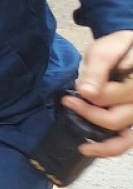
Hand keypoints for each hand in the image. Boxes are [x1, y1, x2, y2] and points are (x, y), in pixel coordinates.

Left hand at [68, 30, 132, 157]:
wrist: (132, 49)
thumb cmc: (120, 48)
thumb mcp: (107, 50)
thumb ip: (98, 70)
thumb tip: (85, 92)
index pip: (109, 97)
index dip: (87, 98)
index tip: (69, 96)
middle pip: (116, 119)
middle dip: (89, 114)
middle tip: (69, 104)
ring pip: (127, 139)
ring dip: (104, 146)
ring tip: (84, 147)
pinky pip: (129, 139)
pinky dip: (114, 147)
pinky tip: (95, 148)